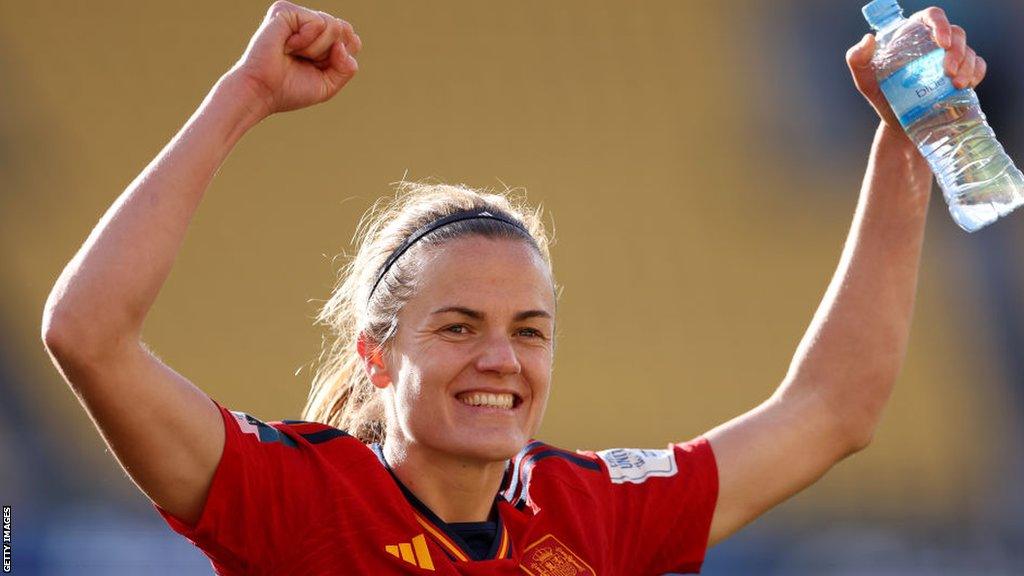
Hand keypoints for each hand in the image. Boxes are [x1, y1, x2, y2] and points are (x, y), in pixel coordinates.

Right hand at [226, 1, 361, 117]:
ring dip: (317, 49)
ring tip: (293, 54)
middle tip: (304, 62)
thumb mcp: (329, 84)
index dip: (342, 58)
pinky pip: (318, 23)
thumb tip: (344, 43)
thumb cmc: (291, 89)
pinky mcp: (286, 11)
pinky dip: (306, 41)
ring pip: (334, 26)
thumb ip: (347, 67)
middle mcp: (309, 24)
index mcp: (320, 39)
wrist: (262, 92)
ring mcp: (298, 16)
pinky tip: (287, 45)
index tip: (318, 69)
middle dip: (329, 55)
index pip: (352, 40)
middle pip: (345, 31)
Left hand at [845, 6, 986, 133]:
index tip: (941, 42)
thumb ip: (858, 60)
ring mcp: (951, 59)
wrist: (901, 126)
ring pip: (969, 50)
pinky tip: (965, 86)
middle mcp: (934, 44)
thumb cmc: (883, 98)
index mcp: (913, 36)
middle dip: (957, 50)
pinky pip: (979, 66)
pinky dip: (976, 74)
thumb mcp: (866, 81)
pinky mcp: (964, 74)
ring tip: (955, 84)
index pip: (931, 16)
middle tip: (948, 71)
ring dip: (967, 65)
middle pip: (956, 33)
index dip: (940, 24)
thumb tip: (869, 39)